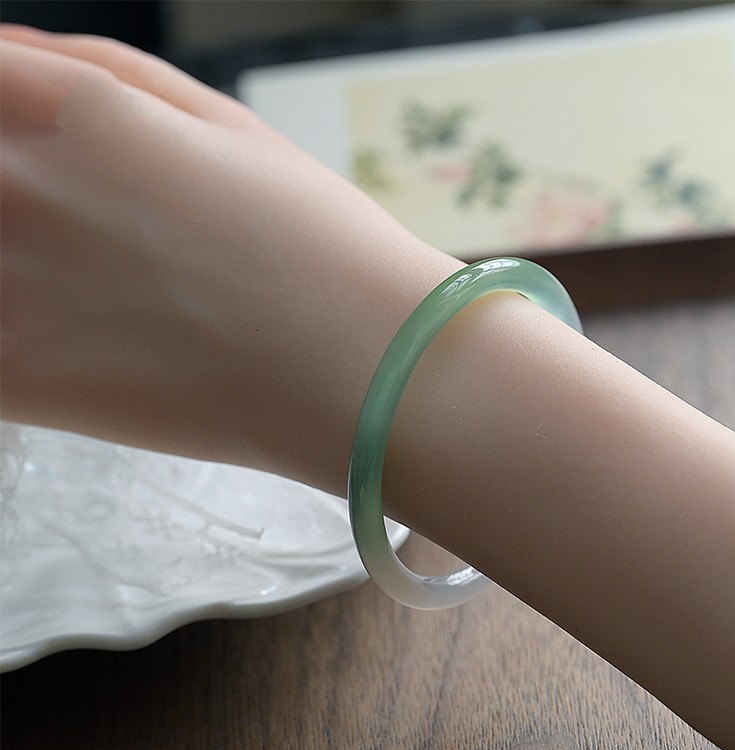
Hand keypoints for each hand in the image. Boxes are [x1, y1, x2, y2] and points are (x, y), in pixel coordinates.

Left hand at [0, 27, 460, 486]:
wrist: (361, 365)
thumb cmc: (316, 245)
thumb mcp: (230, 128)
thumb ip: (103, 74)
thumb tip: (9, 51)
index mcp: (74, 111)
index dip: (1, 123)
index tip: (32, 155)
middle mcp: (20, 184)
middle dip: (12, 198)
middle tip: (84, 244)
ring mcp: (8, 284)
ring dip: (10, 273)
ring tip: (91, 298)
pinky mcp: (17, 375)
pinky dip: (6, 340)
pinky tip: (66, 347)